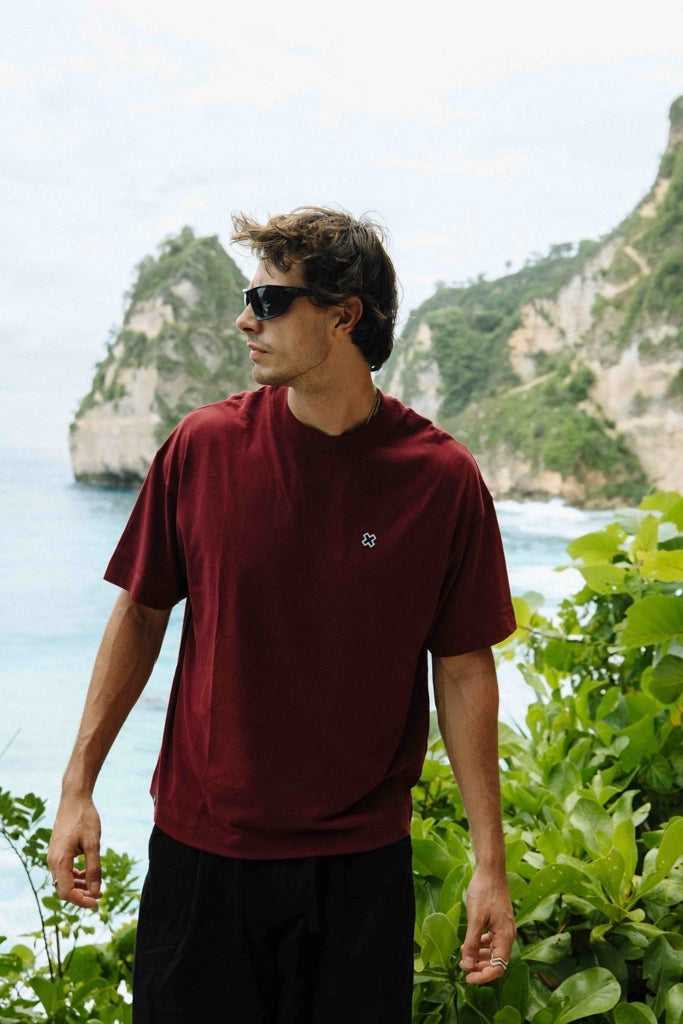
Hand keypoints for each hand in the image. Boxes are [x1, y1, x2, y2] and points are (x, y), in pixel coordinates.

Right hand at [47, 795, 102, 908]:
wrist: (74, 798)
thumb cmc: (85, 818)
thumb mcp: (93, 844)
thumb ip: (94, 869)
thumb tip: (96, 892)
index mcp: (60, 861)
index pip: (67, 892)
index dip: (81, 901)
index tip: (97, 903)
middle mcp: (53, 860)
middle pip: (64, 889)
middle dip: (81, 895)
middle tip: (100, 896)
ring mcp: (54, 856)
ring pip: (64, 881)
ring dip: (79, 886)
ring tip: (98, 887)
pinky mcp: (57, 851)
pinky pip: (64, 871)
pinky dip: (76, 876)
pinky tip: (88, 874)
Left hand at [460, 866, 515, 983]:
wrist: (490, 870)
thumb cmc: (484, 892)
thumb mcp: (475, 919)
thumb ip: (472, 943)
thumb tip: (467, 966)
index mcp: (505, 937)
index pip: (498, 967)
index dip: (483, 976)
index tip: (467, 978)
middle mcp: (507, 935)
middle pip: (496, 961)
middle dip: (480, 967)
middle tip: (463, 968)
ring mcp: (504, 928)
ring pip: (493, 951)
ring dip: (480, 957)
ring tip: (464, 956)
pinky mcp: (498, 921)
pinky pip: (491, 940)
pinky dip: (481, 945)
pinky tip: (469, 943)